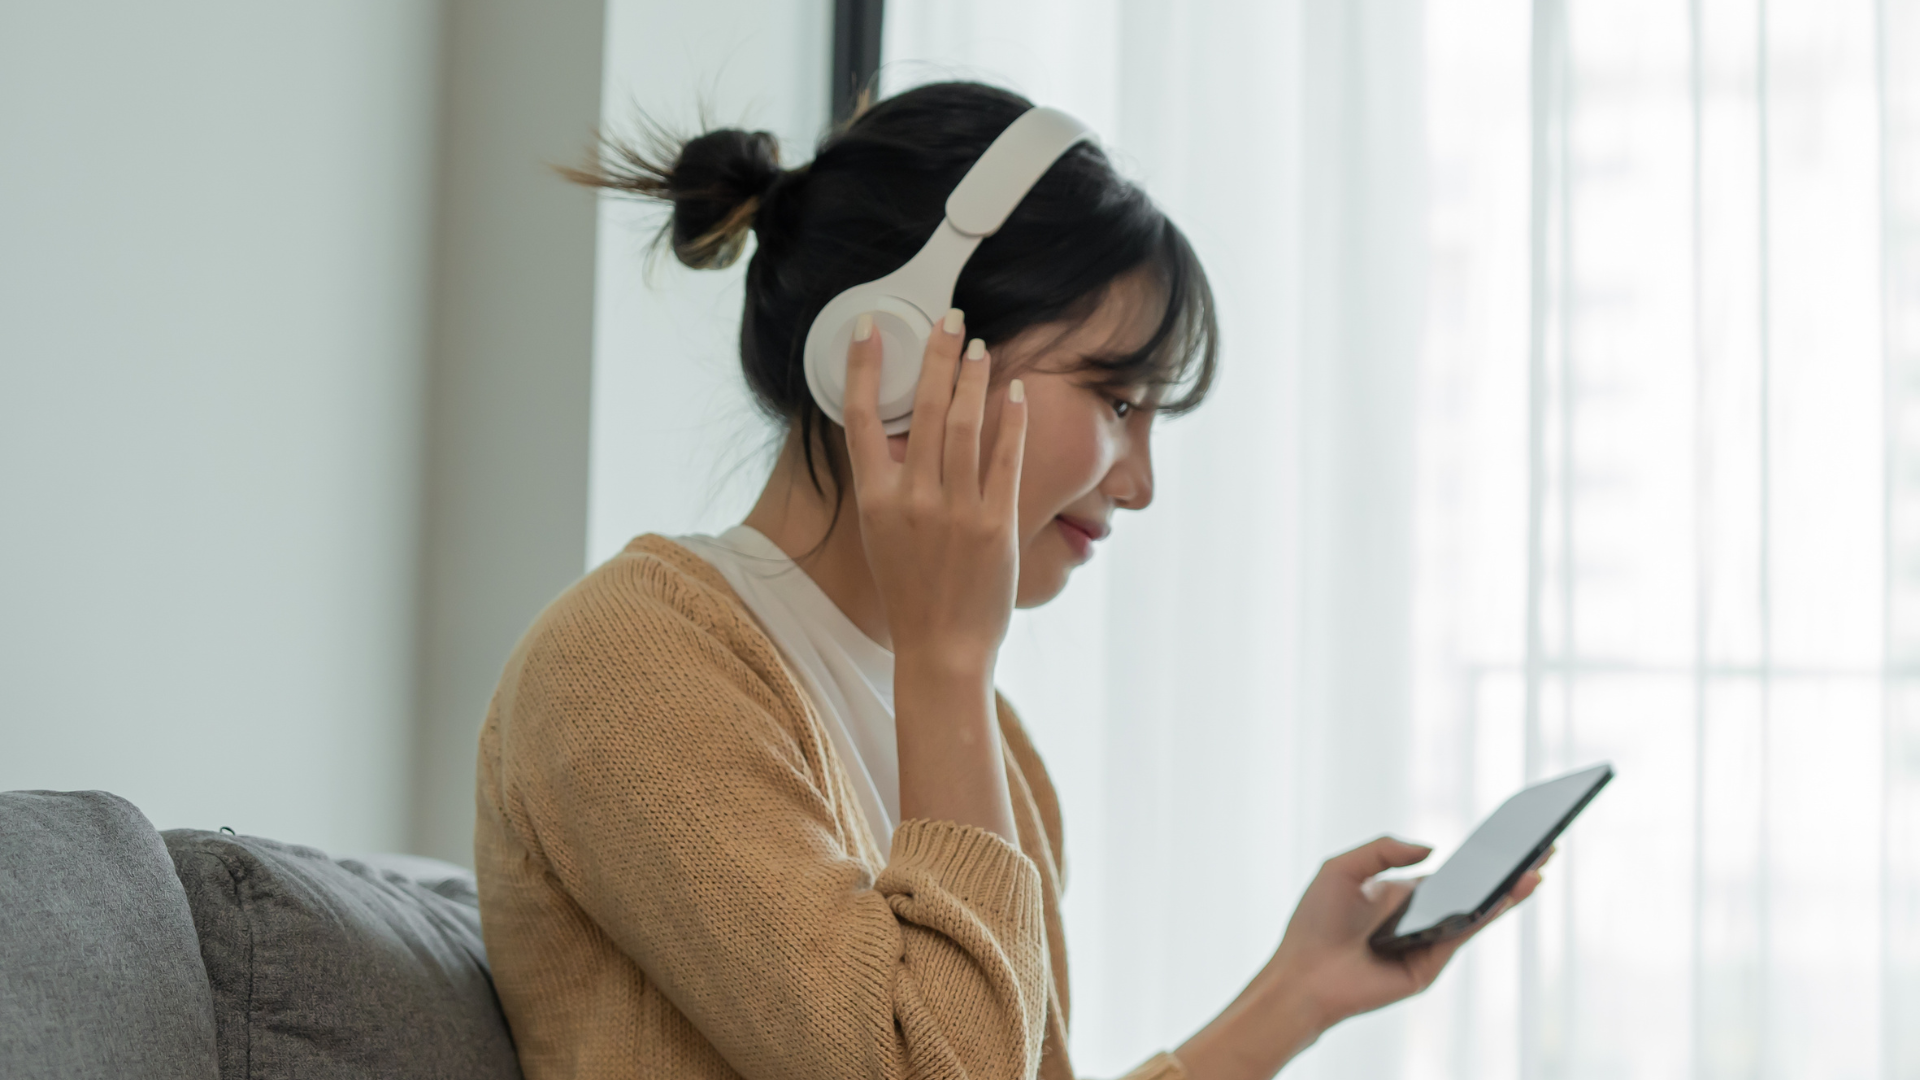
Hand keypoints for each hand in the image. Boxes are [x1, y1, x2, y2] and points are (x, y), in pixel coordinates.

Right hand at [842, 309, 1026, 662]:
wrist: (942, 648)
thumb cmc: (910, 592)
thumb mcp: (880, 534)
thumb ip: (888, 484)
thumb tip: (901, 434)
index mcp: (874, 499)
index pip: (859, 418)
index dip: (862, 367)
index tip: (869, 327)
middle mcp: (912, 499)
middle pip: (920, 408)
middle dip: (935, 355)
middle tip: (948, 317)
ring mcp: (955, 510)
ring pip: (963, 424)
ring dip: (972, 377)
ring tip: (979, 345)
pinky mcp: (996, 523)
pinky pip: (1005, 458)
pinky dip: (1011, 420)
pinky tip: (1016, 391)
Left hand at [1268, 836, 1546, 1025]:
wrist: (1302, 972)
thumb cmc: (1315, 922)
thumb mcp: (1342, 868)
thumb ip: (1385, 850)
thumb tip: (1432, 850)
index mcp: (1402, 895)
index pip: (1451, 873)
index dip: (1480, 859)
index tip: (1510, 837)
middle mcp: (1421, 918)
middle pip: (1473, 892)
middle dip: (1508, 872)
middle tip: (1543, 848)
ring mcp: (1429, 941)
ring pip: (1476, 913)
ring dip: (1509, 892)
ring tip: (1538, 869)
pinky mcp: (1431, 964)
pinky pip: (1464, 933)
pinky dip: (1487, 914)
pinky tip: (1506, 894)